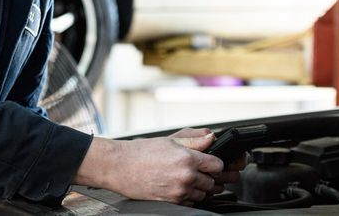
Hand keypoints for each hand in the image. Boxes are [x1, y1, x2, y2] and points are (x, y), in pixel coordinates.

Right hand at [75, 130, 224, 204]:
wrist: (121, 167)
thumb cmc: (142, 152)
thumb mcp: (170, 140)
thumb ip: (194, 139)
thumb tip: (211, 137)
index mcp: (187, 158)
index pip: (218, 165)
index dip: (216, 163)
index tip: (212, 163)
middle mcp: (186, 176)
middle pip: (213, 182)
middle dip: (210, 177)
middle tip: (201, 171)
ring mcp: (179, 191)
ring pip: (204, 194)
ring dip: (201, 188)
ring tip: (188, 178)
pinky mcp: (172, 202)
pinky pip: (191, 202)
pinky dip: (190, 196)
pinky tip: (181, 186)